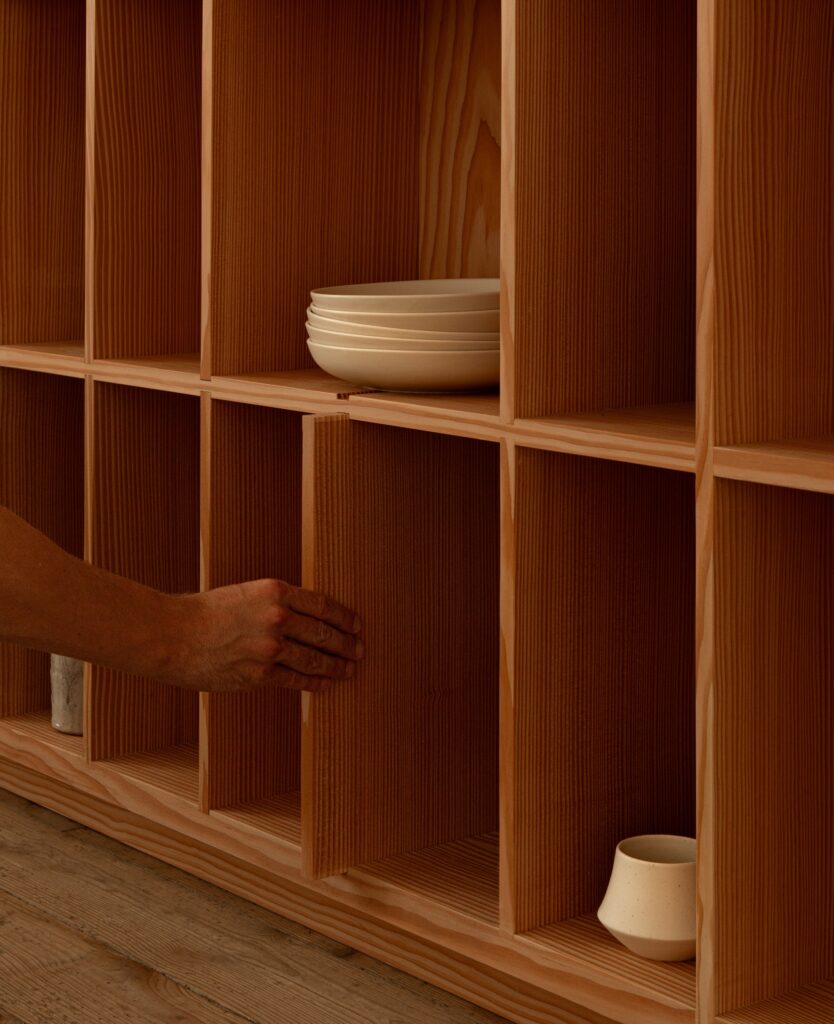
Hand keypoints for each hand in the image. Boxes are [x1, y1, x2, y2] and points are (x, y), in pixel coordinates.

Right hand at [164, 579, 362, 692]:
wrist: (172, 634)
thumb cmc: (207, 612)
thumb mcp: (247, 593)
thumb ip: (278, 603)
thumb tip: (309, 617)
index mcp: (275, 591)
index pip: (323, 605)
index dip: (346, 618)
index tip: (357, 625)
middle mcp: (277, 618)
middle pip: (325, 633)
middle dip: (347, 644)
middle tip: (360, 650)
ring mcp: (269, 648)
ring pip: (315, 660)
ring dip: (337, 667)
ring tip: (350, 670)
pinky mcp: (259, 675)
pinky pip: (297, 681)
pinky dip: (316, 683)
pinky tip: (326, 684)